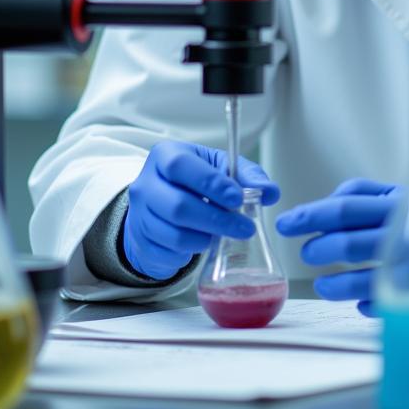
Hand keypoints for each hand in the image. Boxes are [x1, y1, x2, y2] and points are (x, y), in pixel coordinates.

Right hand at [123, 140, 279, 280]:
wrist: (162, 205)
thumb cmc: (195, 182)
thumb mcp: (220, 167)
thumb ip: (246, 175)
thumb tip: (269, 192)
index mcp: (165, 155)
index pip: (182, 166)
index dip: (211, 183)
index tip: (238, 197)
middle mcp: (146, 184)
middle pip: (179, 206)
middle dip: (217, 219)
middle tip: (245, 227)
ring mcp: (139, 215)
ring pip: (175, 234)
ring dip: (207, 238)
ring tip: (224, 233)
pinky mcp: (140, 241)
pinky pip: (169, 253)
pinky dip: (191, 252)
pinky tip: (203, 241)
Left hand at [276, 178, 408, 315]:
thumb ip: (372, 193)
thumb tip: (328, 202)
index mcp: (408, 202)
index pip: (347, 206)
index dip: (311, 214)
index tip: (288, 222)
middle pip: (348, 239)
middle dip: (317, 247)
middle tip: (307, 251)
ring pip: (358, 276)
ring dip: (332, 281)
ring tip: (323, 282)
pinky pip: (380, 304)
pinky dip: (362, 302)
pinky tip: (358, 300)